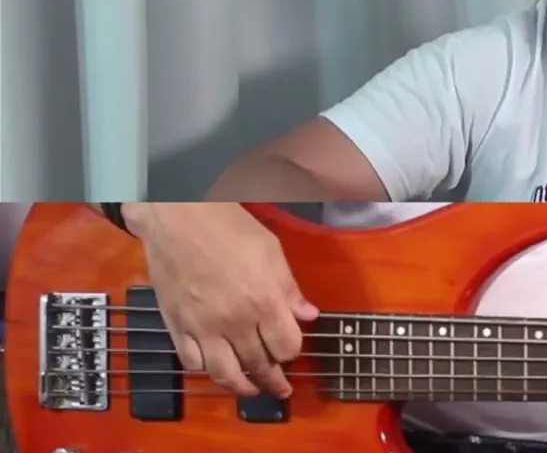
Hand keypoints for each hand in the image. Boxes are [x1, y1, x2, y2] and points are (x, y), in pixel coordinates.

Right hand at [126, 203, 318, 397]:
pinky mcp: (176, 326)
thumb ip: (290, 289)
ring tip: (251, 390)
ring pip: (224, 373)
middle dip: (272, 380)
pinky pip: (191, 362)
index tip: (292, 351)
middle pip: (258, 365)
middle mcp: (234, 322)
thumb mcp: (272, 252)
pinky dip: (205, 371)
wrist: (179, 218)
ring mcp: (202, 327)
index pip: (287, 347)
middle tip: (279, 387)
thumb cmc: (231, 228)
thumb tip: (308, 315)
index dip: (292, 352)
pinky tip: (215, 368)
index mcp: (263, 301)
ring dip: (241, 387)